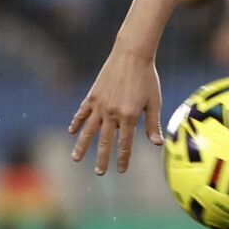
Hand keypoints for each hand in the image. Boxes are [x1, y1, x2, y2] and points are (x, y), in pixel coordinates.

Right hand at [69, 46, 164, 174]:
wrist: (132, 54)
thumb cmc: (147, 78)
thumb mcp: (154, 102)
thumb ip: (153, 124)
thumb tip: (157, 144)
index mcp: (129, 116)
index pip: (125, 144)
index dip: (122, 159)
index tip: (120, 171)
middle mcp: (112, 113)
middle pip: (105, 142)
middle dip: (102, 159)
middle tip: (99, 173)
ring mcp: (100, 105)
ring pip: (88, 130)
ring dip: (82, 146)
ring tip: (76, 159)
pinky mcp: (92, 95)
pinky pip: (82, 113)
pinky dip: (76, 123)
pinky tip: (72, 132)